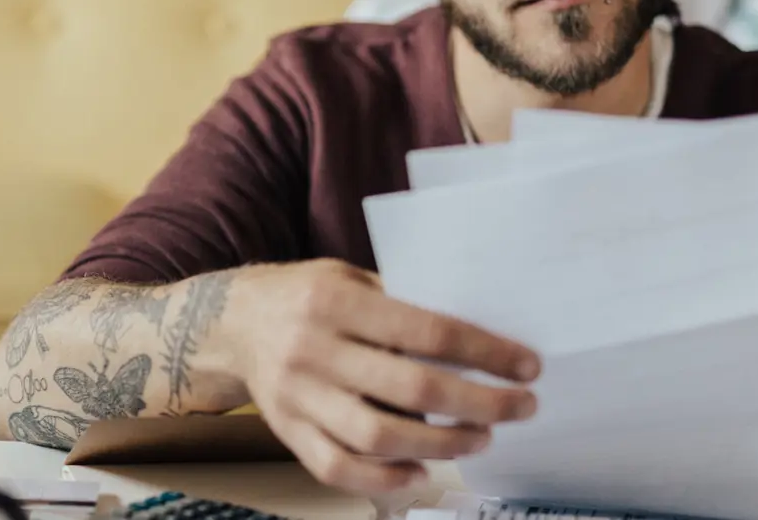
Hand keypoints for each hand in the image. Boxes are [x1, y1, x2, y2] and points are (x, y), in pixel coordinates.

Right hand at [220, 259, 541, 493]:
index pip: (426, 332)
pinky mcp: (288, 433)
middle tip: (520, 407)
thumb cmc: (307, 296)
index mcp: (336, 302)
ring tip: (480, 438)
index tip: (527, 366)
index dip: (485, 353)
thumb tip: (479, 334)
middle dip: (479, 404)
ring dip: (442, 445)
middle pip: (412, 391)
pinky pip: (339, 469)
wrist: (231, 323)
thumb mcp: (351, 277)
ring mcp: (298, 398)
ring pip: (378, 438)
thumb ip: (402, 303)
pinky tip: (421, 471)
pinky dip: (385, 479)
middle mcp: (314, 351)